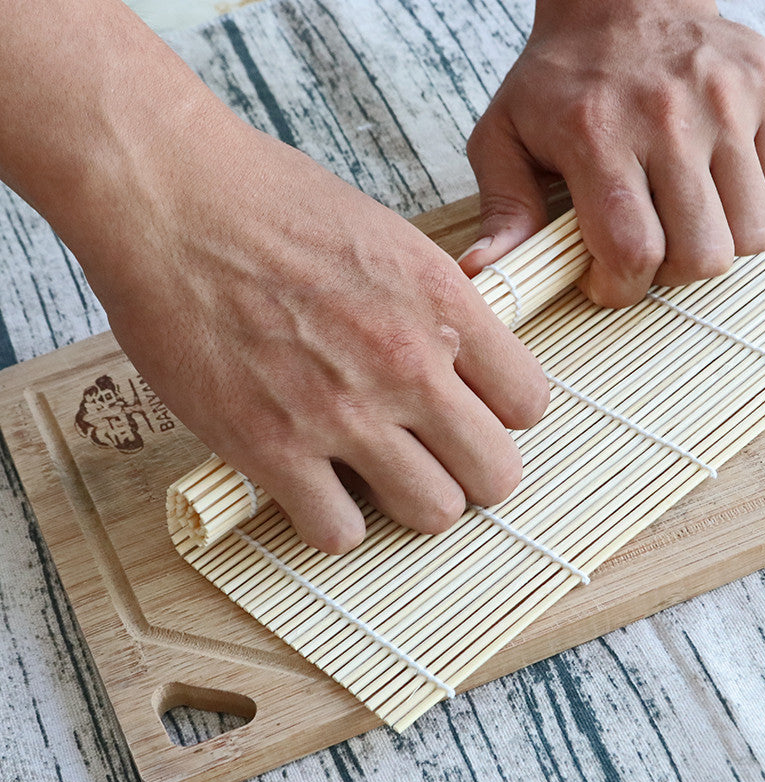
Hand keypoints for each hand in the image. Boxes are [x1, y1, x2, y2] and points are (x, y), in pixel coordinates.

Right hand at [91, 116, 548, 552]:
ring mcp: (341, 411)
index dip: (503, 417)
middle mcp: (406, 362)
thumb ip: (438, 308)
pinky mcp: (271, 447)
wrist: (169, 198)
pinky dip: (332, 520)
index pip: (529, 402)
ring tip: (373, 472)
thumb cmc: (273, 207)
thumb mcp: (388, 238)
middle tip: (432, 457)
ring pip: (431, 513)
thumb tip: (464, 364)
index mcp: (442, 302)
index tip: (471, 413)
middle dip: (470, 473)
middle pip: (496, 474)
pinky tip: (314, 486)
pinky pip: (339, 532)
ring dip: (408, 501)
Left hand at [460, 0, 764, 305]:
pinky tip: (715, 185)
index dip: (622, 288)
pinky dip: (753, 207)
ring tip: (684, 217)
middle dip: (672, 274)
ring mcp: (726, 99)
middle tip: (650, 248)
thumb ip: (501, 209)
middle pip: (701, 254)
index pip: (632, 251)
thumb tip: (484, 272)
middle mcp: (668, 115)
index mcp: (597, 134)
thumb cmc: (559, 80)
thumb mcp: (504, 137)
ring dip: (717, 243)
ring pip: (751, 234)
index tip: (608, 279)